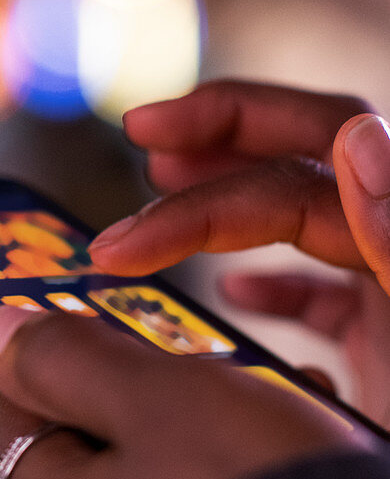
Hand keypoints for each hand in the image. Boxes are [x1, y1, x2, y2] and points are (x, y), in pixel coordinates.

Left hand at [0, 307, 369, 478]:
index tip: (84, 331)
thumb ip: (68, 362)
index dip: (49, 362)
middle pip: (99, 456)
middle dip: (151, 400)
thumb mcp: (155, 398)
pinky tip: (286, 472)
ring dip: (207, 442)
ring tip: (271, 411)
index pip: (16, 418)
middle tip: (206, 370)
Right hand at [89, 80, 389, 425]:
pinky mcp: (387, 346)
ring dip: (238, 190)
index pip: (291, 189)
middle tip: (148, 132)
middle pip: (309, 157)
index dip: (196, 208)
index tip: (116, 249)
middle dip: (226, 134)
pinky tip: (236, 292)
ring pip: (309, 212)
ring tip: (171, 178)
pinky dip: (274, 276)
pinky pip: (325, 286)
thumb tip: (359, 137)